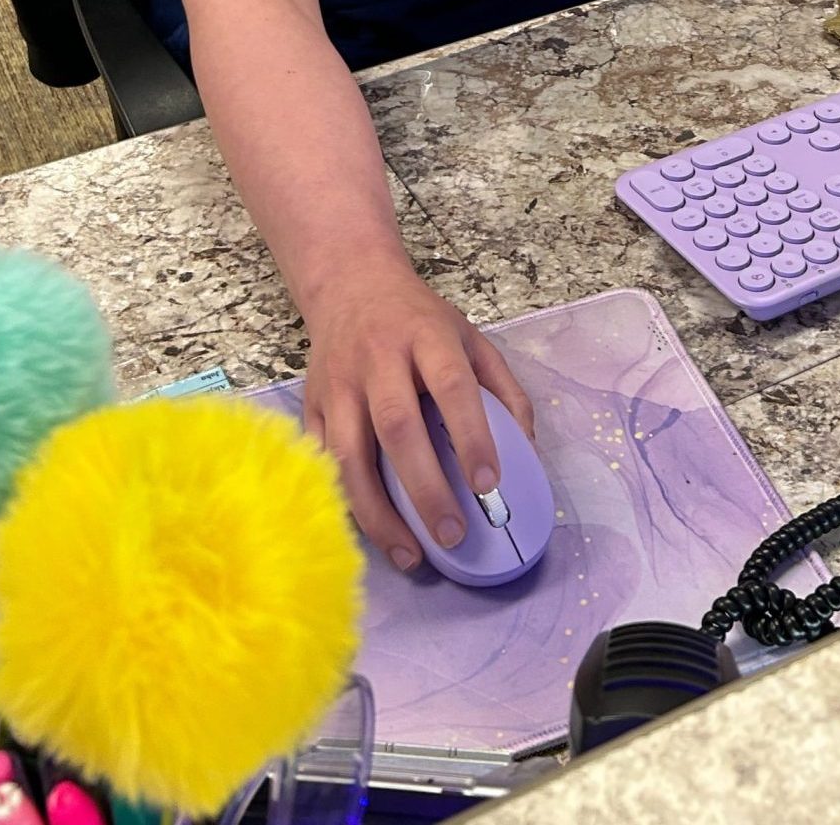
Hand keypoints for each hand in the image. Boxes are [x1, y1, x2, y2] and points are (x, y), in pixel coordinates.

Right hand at [299, 257, 535, 573]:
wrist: (350, 284)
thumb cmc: (419, 320)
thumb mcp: (470, 336)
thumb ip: (503, 389)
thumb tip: (527, 452)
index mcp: (426, 336)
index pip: (452, 386)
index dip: (471, 435)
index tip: (489, 484)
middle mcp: (377, 358)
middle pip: (396, 426)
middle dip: (425, 487)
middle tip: (453, 535)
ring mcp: (338, 384)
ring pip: (350, 454)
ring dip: (378, 511)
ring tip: (411, 555)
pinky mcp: (312, 406)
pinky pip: (324, 463)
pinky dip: (346, 503)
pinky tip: (373, 534)